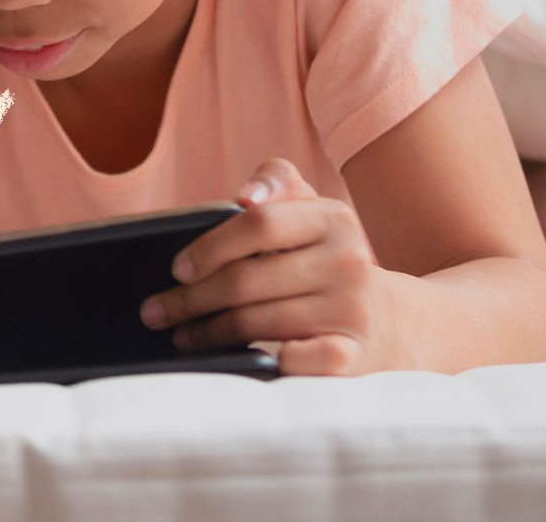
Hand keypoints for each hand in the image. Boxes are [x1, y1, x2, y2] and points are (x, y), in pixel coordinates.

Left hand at [141, 157, 390, 374]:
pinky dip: (262, 362)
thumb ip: (276, 183)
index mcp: (333, 218)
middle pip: (247, 280)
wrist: (390, 319)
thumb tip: (247, 195)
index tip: (175, 269)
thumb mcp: (309, 210)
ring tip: (180, 335)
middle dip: (190, 299)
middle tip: (155, 311)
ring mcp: (353, 311)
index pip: (258, 223)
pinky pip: (297, 361)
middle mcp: (349, 262)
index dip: (209, 246)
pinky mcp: (353, 355)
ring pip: (259, 322)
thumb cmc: (324, 257)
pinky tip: (233, 359)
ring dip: (209, 332)